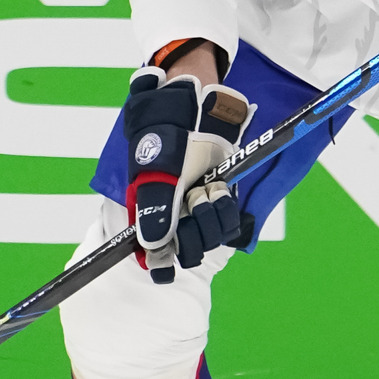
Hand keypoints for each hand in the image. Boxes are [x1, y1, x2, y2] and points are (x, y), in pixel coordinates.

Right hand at [124, 67, 255, 283]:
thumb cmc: (169, 133)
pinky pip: (228, 222)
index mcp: (149, 209)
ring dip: (210, 216)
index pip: (153, 251)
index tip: (165, 272)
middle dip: (193, 232)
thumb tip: (152, 247)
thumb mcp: (157, 170)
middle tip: (193, 201)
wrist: (197, 107)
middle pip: (186, 249)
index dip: (160, 263)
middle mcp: (173, 213)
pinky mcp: (219, 197)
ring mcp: (197, 206)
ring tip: (206, 190)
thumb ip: (153, 209)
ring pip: (209, 238)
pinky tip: (218, 188)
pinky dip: (225, 208)